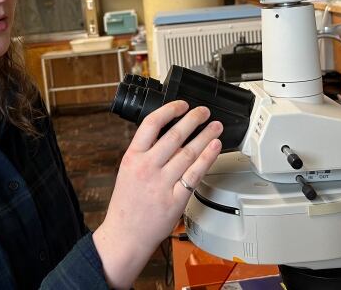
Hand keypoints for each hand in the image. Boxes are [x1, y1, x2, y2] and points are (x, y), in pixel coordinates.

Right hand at [93, 101, 222, 288]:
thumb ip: (145, 154)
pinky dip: (208, 157)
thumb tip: (169, 136)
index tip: (182, 105)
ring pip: (189, 152)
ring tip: (215, 126)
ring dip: (205, 135)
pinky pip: (196, 174)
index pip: (151, 124)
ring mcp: (162, 183)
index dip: (169, 110)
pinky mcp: (176, 199)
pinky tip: (215, 147)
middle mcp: (147, 168)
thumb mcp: (127, 172)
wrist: (125, 235)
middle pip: (174, 135)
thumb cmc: (126, 206)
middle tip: (204, 112)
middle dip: (193, 119)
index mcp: (132, 157)